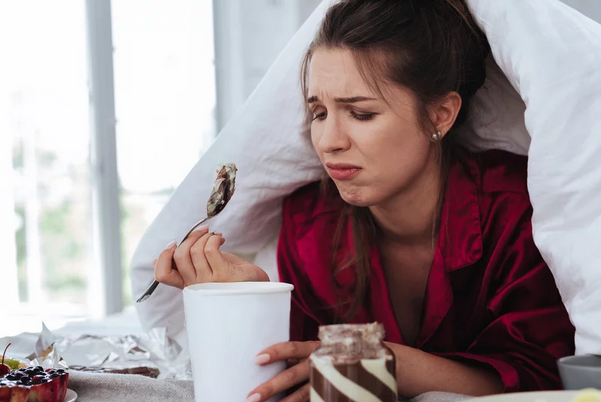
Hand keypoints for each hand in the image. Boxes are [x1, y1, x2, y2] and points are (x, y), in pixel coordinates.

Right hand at [154, 228, 268, 288]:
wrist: (257, 289)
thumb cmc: (231, 277)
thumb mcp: (206, 269)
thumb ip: (188, 263)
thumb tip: (160, 256)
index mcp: (188, 284)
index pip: (163, 275)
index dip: (163, 256)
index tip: (174, 243)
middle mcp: (196, 285)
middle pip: (179, 256)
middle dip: (189, 237)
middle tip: (202, 232)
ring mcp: (210, 282)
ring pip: (194, 250)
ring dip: (205, 236)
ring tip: (215, 236)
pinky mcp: (224, 275)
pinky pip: (210, 249)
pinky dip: (214, 239)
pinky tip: (221, 240)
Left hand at [247, 341, 319, 401]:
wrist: (342, 365)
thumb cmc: (312, 358)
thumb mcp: (306, 352)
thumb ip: (290, 357)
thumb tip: (259, 363)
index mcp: (311, 349)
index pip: (292, 348)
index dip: (275, 353)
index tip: (257, 360)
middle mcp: (317, 365)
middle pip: (292, 376)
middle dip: (270, 387)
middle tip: (252, 397)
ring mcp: (321, 382)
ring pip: (299, 395)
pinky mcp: (323, 395)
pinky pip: (306, 401)